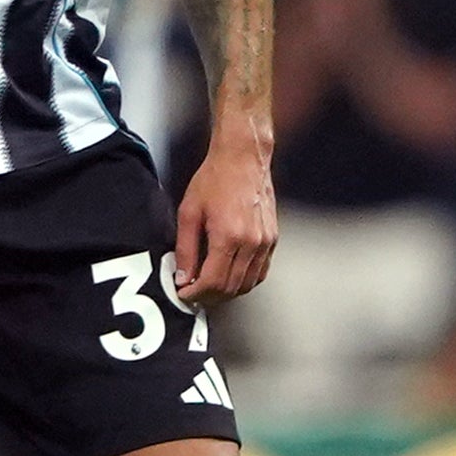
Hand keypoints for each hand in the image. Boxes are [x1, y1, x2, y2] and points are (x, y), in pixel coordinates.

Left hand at [171, 134, 276, 304]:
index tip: (183, 294)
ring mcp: (265, 242)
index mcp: (228, 236)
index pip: (213, 282)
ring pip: (247, 284)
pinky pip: (260, 272)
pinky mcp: (272, 239)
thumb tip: (183, 278)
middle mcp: (251, 243)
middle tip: (192, 293)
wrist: (243, 158)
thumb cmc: (214, 179)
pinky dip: (243, 281)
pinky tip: (229, 275)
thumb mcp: (189, 212)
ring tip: (208, 287)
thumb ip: (186, 249)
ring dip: (226, 292)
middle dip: (208, 297)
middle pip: (231, 288)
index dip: (195, 294)